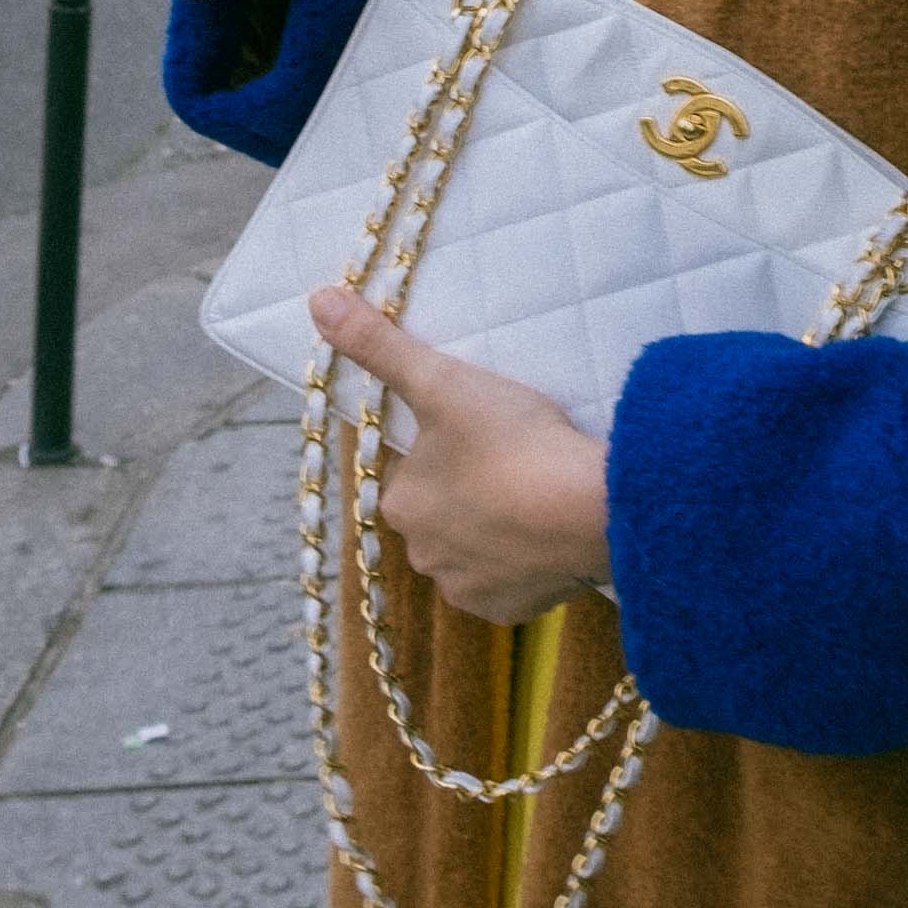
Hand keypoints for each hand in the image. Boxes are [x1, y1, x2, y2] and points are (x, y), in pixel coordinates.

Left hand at [311, 285, 611, 625]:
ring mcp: (465, 586)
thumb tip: (317, 298)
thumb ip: (380, 344)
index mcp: (400, 502)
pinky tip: (547, 534)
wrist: (589, 508)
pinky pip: (508, 583)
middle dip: (472, 491)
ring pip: (474, 548)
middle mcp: (421, 553)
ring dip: (497, 528)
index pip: (416, 470)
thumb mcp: (443, 381)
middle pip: (444, 512)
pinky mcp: (508, 609)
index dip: (452, 447)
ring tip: (538, 495)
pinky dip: (524, 563)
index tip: (489, 433)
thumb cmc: (512, 441)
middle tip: (518, 460)